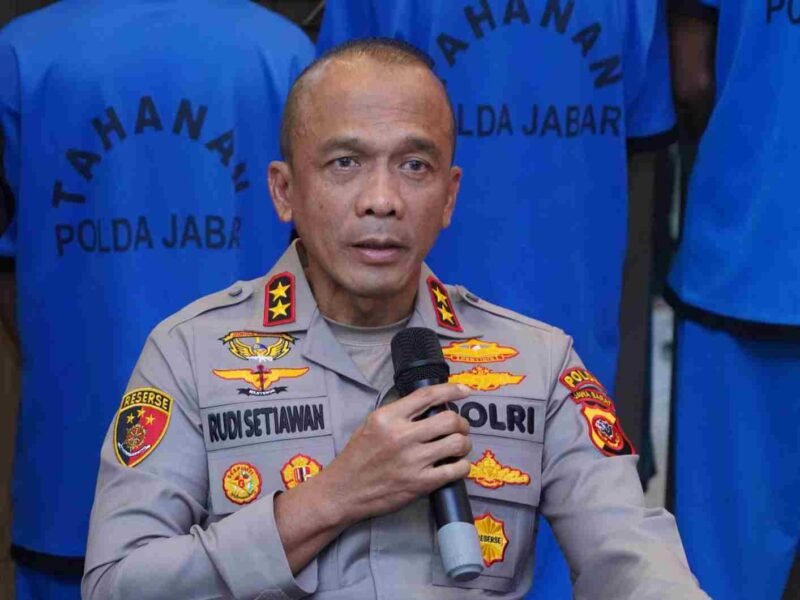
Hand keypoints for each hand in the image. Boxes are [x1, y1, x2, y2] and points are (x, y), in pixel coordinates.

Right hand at [318, 383, 472, 525]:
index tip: (464, 391)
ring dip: (464, 444)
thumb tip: (430, 406)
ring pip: (457, 444)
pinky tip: (456, 465)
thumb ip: (398, 413)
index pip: (427, 396)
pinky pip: (455, 470)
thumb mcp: (371, 424)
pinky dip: (462, 466)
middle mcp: (402, 436)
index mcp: (388, 417)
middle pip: (449, 420)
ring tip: (459, 446)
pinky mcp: (420, 484)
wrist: (344, 491)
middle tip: (460, 428)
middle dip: (462, 423)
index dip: (451, 390)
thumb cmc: (357, 457)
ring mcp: (413, 461)